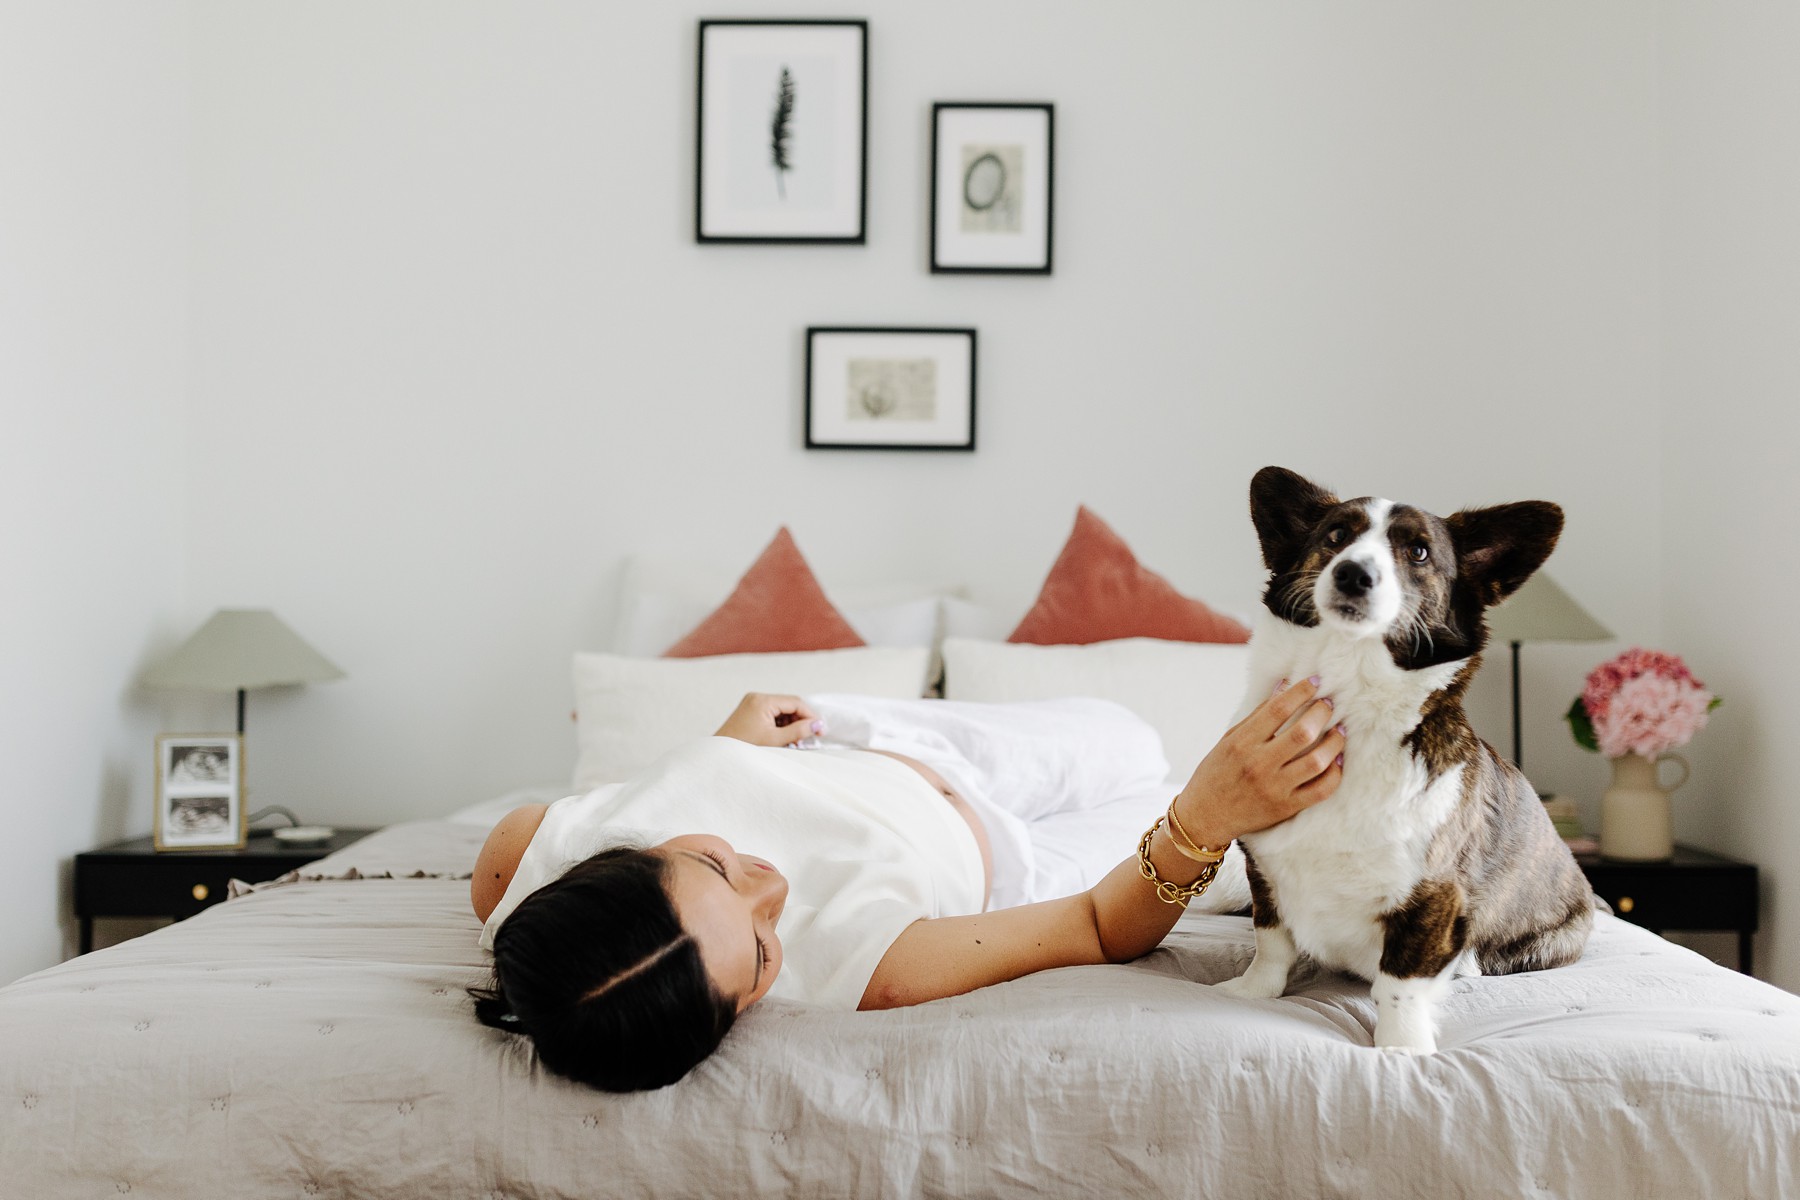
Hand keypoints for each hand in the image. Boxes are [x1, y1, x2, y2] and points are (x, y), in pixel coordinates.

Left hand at [713, 692, 822, 747]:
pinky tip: (785, 739)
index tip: (820, 730)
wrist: (718, 756)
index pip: (795, 702)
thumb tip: (818, 725)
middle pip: (789, 705)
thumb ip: (798, 731)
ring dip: (792, 725)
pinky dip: (781, 726)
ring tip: (796, 742)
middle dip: (801, 721)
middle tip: (811, 737)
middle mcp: (757, 697)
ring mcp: (752, 703)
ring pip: (782, 711)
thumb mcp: (774, 740)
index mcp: (762, 700)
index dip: (810, 716)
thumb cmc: (742, 748)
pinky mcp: (750, 711)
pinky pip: (772, 715)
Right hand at [1172, 677, 1344, 845]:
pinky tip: (1336, 760)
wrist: (1206, 816)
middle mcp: (1259, 764)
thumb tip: (1284, 686)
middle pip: (1302, 733)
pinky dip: (1335, 773)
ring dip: (1335, 742)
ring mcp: (1274, 788)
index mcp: (1242, 743)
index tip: (1316, 681)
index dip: (1302, 691)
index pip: (1278, 709)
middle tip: (1329, 705)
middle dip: (1322, 713)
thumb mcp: (1229, 739)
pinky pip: (1321, 790)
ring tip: (1339, 731)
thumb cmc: (1215, 773)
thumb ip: (1257, 715)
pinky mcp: (1286, 807)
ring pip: (1317, 761)